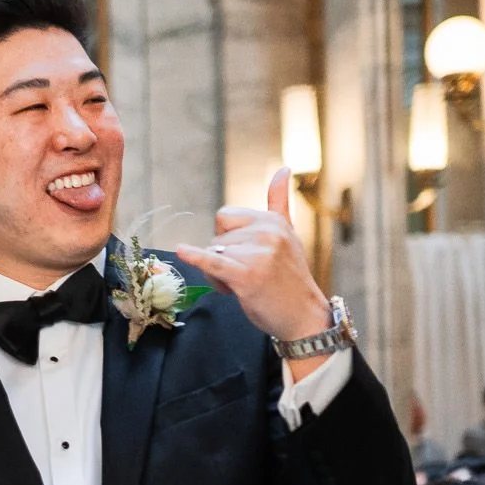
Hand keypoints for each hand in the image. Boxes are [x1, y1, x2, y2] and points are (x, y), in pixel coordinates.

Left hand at [179, 167, 331, 365]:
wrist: (303, 315)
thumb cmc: (289, 278)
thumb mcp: (287, 234)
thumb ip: (278, 202)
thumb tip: (283, 168)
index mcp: (272, 220)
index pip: (224, 217)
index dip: (226, 239)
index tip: (244, 256)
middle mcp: (267, 232)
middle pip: (216, 238)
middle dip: (222, 258)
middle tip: (246, 276)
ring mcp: (258, 254)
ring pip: (212, 254)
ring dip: (218, 275)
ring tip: (245, 286)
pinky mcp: (248, 276)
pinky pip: (214, 262)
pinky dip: (196, 258)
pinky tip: (182, 250)